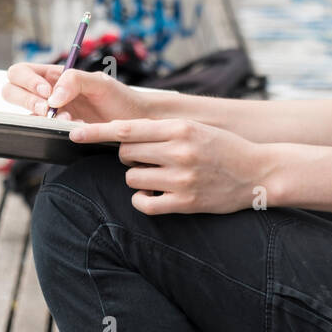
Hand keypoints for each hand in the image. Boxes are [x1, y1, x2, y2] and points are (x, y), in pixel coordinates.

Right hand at [0, 62, 155, 122]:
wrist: (136, 123)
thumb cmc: (120, 98)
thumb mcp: (100, 82)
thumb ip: (75, 80)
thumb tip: (52, 96)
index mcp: (54, 76)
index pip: (20, 71)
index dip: (26, 81)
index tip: (47, 91)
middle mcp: (47, 94)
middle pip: (11, 90)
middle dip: (25, 100)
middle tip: (48, 109)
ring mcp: (50, 115)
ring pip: (21, 113)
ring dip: (37, 117)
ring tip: (65, 119)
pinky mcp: (56, 132)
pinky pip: (38, 132)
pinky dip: (49, 130)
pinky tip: (74, 128)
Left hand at [70, 117, 274, 215]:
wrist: (258, 172)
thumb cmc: (223, 148)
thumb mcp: (195, 129)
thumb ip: (162, 130)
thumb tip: (123, 133)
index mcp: (179, 129)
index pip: (127, 129)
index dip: (96, 132)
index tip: (73, 134)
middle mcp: (179, 151)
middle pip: (126, 153)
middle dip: (128, 156)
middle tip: (146, 158)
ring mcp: (182, 178)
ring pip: (132, 177)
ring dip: (137, 178)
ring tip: (157, 176)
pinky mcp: (185, 202)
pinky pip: (144, 203)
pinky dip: (142, 199)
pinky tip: (152, 195)